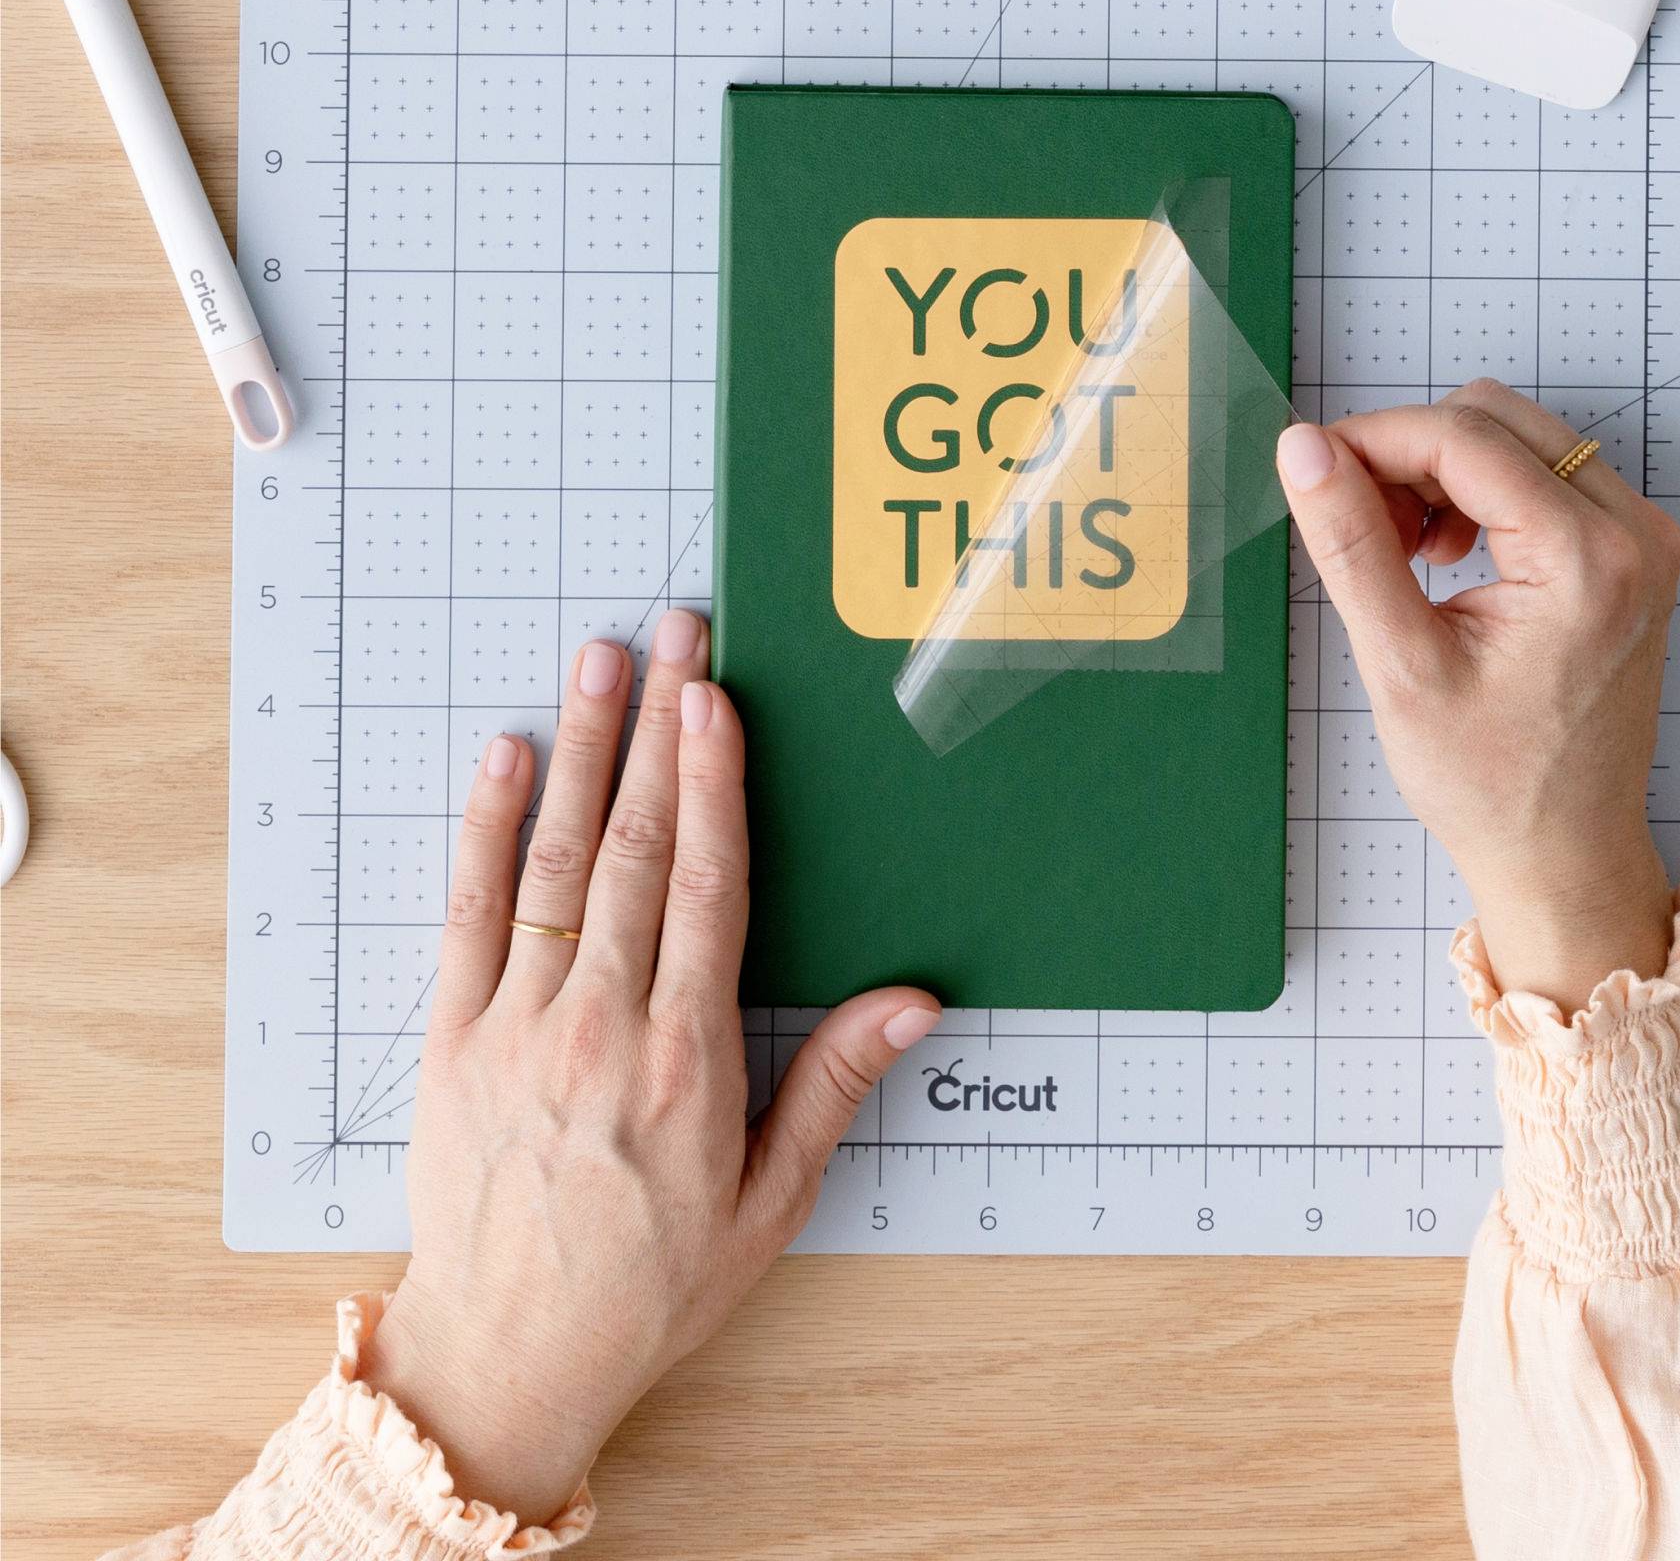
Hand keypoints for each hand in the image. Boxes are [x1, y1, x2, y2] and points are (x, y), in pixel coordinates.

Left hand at [362, 613, 939, 1524]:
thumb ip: (834, 1087)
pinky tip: (509, 758)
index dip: (713, 781)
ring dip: (581, 753)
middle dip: (656, 730)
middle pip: (636, 849)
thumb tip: (914, 1000)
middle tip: (673, 634)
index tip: (715, 697)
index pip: (706, 886)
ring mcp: (517, 1026)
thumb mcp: (770, 1203)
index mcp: (687, 1058)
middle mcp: (601, 1024)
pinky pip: (467, 916)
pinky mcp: (451, 1041)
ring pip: (555, 862)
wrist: (507, 1360)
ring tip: (598, 661)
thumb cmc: (652, 1284)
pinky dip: (486, 831)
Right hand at [1276, 380, 1679, 1014]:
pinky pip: (1543, 475)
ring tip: (1399, 552)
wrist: (1563, 851)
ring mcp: (1640, 539)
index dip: (1372, 439)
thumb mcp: (1399, 663)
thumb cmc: (1488, 782)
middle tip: (1357, 526)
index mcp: (1585, 559)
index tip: (1311, 469)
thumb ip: (1352, 543)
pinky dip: (1478, 494)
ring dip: (1440, 472)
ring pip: (1516, 439)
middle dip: (1406, 455)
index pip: (1461, 438)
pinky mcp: (1630, 552)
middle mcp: (1632, 533)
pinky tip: (1441, 557)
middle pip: (1493, 421)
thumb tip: (1304, 450)